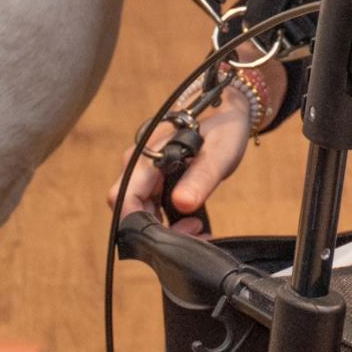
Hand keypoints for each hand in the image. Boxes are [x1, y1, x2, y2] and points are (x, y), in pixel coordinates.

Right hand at [107, 61, 285, 236]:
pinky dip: (169, 222)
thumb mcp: (220, 153)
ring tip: (199, 230)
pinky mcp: (153, 180)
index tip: (172, 239)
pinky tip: (193, 226)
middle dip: (157, 231)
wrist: (227, 113)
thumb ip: (201, 178)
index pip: (124, 198)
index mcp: (148, 154)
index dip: (141, 224)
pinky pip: (151, 207)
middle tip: (195, 233)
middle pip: (130, 209)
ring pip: (140, 211)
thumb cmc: (223, 128)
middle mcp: (139, 164)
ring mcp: (145, 172)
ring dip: (164, 229)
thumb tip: (181, 204)